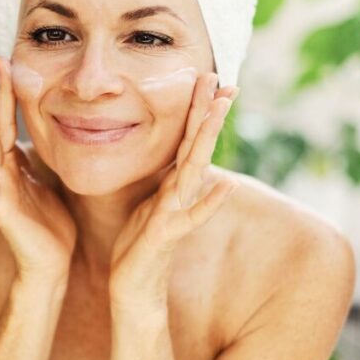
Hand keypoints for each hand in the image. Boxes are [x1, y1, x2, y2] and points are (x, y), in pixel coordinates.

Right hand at [0, 57, 76, 281]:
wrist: (52, 264)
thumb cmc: (50, 225)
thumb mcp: (49, 180)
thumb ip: (40, 156)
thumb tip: (47, 131)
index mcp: (14, 163)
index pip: (4, 120)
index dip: (3, 91)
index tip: (1, 59)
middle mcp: (1, 171)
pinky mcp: (1, 208)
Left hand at [109, 73, 239, 295]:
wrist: (132, 283)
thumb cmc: (138, 241)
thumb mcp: (147, 198)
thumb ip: (160, 175)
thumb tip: (166, 149)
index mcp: (171, 182)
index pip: (186, 138)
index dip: (196, 109)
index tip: (208, 76)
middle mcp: (179, 192)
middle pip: (196, 145)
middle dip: (208, 113)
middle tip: (223, 80)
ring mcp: (177, 210)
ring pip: (195, 168)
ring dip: (208, 138)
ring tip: (221, 108)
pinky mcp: (169, 233)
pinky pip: (193, 215)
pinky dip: (211, 201)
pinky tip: (227, 185)